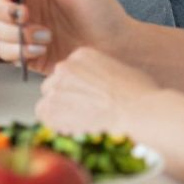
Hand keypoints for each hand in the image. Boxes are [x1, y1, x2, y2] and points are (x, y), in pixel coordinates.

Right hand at [0, 0, 131, 72]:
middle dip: (2, 11)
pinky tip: (42, 49)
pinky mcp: (28, 54)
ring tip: (45, 37)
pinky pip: (6, 54)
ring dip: (15, 34)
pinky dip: (19, 52)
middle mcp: (27, 7)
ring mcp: (25, 32)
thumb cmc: (102, 10)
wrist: (116, 47)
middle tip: (25, 16)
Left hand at [36, 48, 157, 135]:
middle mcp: (65, 66)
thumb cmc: (140, 94)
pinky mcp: (52, 107)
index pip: (69, 70)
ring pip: (48, 99)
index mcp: (81, 54)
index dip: (77, 87)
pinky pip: (43, 115)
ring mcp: (57, 86)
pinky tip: (73, 129)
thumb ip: (101, 73)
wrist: (137, 110)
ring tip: (80, 122)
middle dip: (66, 98)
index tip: (88, 98)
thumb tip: (99, 84)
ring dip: (61, 111)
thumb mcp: (121, 70)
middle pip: (55, 83)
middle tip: (83, 112)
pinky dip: (55, 124)